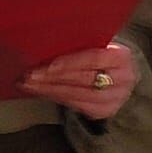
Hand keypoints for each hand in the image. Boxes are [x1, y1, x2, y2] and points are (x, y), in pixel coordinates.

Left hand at [19, 42, 136, 119]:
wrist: (119, 72)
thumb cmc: (101, 51)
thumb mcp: (96, 42)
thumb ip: (79, 43)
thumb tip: (45, 41)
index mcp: (122, 56)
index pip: (93, 59)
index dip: (69, 63)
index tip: (47, 66)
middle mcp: (123, 79)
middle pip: (83, 79)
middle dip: (53, 78)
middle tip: (29, 75)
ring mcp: (115, 99)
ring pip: (77, 95)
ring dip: (49, 90)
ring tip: (28, 84)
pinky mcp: (104, 111)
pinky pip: (75, 105)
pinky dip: (55, 97)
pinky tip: (40, 91)